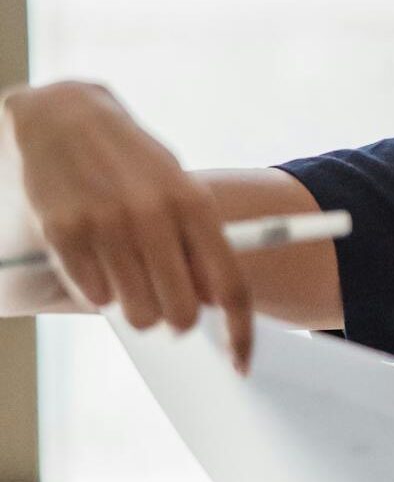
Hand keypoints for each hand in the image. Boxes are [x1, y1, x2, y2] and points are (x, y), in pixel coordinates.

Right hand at [2, 81, 253, 372]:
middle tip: (166, 301)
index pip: (229, 287)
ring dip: (135, 306)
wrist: (66, 117)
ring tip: (128, 270)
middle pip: (182, 313)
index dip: (240, 333)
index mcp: (194, 204)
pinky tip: (95, 255)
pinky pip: (93, 296)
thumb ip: (198, 243)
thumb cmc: (133, 163)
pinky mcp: (64, 233)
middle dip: (178, 320)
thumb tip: (214, 305)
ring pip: (137, 314)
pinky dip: (98, 289)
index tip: (242, 364)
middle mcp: (153, 215)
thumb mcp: (179, 189)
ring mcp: (107, 224)